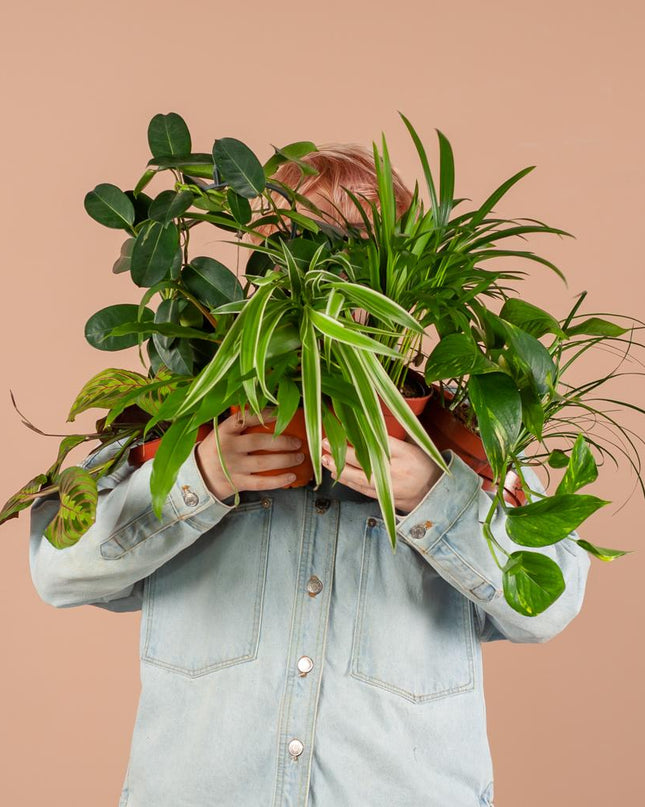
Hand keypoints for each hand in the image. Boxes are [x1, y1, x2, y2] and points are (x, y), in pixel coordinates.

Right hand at [195, 409, 304, 500]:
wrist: (197, 477)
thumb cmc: (215, 451)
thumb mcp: (220, 434)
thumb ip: (239, 426)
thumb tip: (271, 414)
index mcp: (223, 432)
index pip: (245, 418)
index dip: (265, 414)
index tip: (281, 413)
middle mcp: (228, 448)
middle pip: (260, 441)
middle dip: (283, 441)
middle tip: (298, 442)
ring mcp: (232, 467)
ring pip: (264, 462)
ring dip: (286, 459)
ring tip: (299, 457)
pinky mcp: (237, 483)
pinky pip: (261, 482)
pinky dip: (278, 480)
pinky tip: (291, 476)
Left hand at [321, 435, 443, 513]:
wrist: (433, 492)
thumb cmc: (422, 465)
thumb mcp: (413, 446)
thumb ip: (393, 437)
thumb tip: (370, 418)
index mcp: (404, 453)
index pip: (378, 442)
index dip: (358, 436)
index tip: (342, 428)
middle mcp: (395, 470)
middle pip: (363, 460)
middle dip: (341, 453)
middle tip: (325, 444)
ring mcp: (388, 486)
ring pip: (359, 477)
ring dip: (339, 468)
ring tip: (324, 459)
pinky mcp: (382, 497)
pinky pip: (360, 488)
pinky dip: (347, 480)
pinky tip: (335, 473)